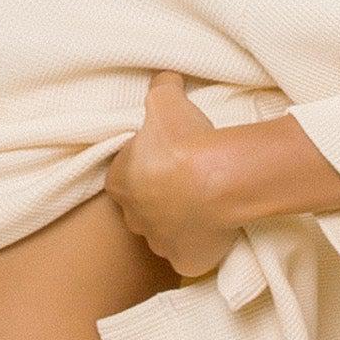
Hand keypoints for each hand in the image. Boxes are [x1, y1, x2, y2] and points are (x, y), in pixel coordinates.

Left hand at [101, 71, 242, 277]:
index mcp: (120, 182)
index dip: (145, 167)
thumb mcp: (166, 101)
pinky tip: (213, 229)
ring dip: (179, 222)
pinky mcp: (184, 262)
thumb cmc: (184, 140)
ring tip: (205, 203)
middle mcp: (133, 218)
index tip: (167, 159)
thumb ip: (160, 88)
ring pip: (164, 234)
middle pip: (142, 208)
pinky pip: (188, 257)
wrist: (219, 178)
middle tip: (188, 180)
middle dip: (160, 197)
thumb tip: (163, 76)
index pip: (125, 175)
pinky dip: (198, 246)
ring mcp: (158, 244)